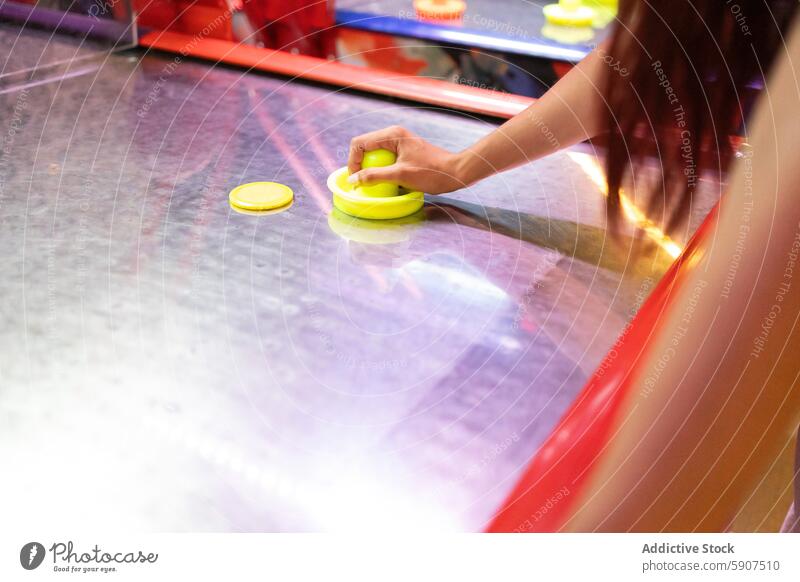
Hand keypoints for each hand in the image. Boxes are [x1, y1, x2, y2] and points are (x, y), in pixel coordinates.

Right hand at [347, 126, 465, 194]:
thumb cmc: (432, 172)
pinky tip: (386, 181)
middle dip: (359, 164)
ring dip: (370, 167)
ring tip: (371, 182)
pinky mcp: (404, 151)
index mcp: (391, 135)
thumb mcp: (400, 175)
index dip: (352, 161)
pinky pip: (385, 159)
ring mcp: (399, 142)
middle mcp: (394, 135)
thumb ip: (374, 176)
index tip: (355, 179)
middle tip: (360, 182)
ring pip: (374, 154)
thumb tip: (354, 179)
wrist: (455, 172)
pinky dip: (381, 169)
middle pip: (364, 146)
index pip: (359, 143)